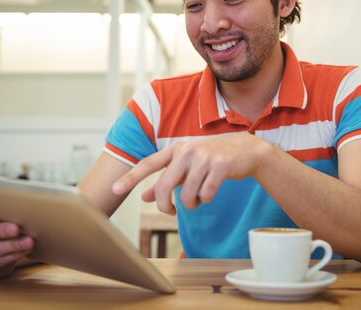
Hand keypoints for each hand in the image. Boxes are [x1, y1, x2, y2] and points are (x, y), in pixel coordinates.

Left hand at [112, 133, 270, 213]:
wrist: (245, 151)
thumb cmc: (212, 159)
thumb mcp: (186, 166)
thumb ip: (166, 180)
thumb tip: (145, 196)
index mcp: (175, 149)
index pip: (148, 164)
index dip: (131, 178)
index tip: (115, 189)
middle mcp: (186, 151)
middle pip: (164, 187)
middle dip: (165, 206)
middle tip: (171, 211)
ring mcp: (204, 157)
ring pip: (187, 195)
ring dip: (192, 203)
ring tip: (198, 197)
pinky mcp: (220, 166)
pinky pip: (206, 194)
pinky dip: (207, 198)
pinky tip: (212, 191)